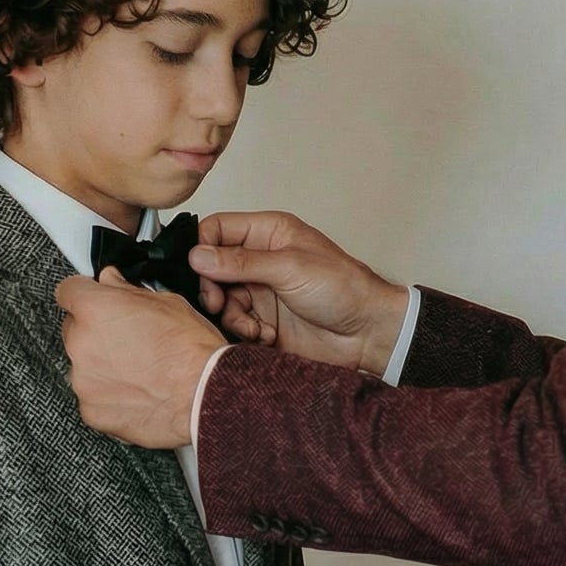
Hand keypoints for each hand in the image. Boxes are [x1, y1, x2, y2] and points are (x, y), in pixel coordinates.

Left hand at [54, 270, 222, 447]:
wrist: (205, 396)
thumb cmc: (192, 352)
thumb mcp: (167, 303)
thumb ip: (128, 291)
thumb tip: (112, 282)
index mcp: (95, 309)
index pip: (68, 291)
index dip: (84, 294)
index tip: (94, 299)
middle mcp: (81, 343)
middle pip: (73, 330)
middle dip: (95, 332)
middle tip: (128, 339)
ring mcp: (83, 380)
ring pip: (82, 366)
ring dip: (101, 365)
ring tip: (138, 370)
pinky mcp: (91, 411)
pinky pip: (92, 397)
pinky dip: (108, 395)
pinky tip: (137, 391)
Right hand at [191, 213, 409, 376]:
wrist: (367, 333)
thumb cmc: (344, 289)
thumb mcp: (290, 268)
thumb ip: (241, 262)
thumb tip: (198, 255)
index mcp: (269, 233)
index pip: (217, 229)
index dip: (203, 248)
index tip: (202, 270)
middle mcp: (261, 260)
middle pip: (212, 268)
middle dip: (211, 288)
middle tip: (218, 303)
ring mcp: (262, 291)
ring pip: (221, 300)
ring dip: (231, 316)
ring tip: (253, 327)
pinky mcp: (264, 320)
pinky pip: (236, 324)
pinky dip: (245, 332)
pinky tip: (266, 336)